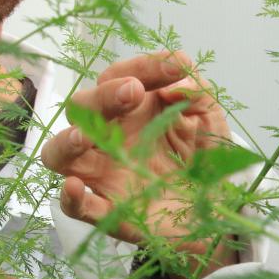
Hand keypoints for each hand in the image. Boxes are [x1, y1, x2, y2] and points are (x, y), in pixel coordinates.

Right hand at [41, 51, 237, 277]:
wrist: (219, 205)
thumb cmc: (204, 156)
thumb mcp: (208, 117)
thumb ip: (196, 91)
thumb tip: (177, 80)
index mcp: (131, 108)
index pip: (119, 76)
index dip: (144, 68)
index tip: (175, 69)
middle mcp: (109, 137)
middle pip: (80, 109)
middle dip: (103, 97)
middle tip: (133, 93)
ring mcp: (104, 173)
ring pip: (58, 155)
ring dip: (65, 143)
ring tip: (82, 138)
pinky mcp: (111, 211)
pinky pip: (80, 207)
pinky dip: (72, 199)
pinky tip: (75, 187)